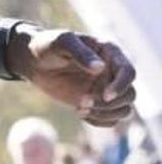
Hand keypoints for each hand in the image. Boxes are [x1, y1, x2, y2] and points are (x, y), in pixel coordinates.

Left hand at [10, 28, 135, 126]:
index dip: (121, 86)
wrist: (34, 60)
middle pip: (129, 95)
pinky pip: (111, 119)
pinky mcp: (97, 102)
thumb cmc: (48, 45)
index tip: (105, 95)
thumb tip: (100, 68)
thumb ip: (80, 53)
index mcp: (110, 53)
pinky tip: (80, 113)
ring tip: (80, 109)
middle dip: (109, 103)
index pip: (129, 72)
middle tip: (82, 102)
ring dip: (105, 114)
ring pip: (123, 109)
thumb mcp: (61, 42)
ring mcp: (106, 88)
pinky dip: (100, 121)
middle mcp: (113, 72)